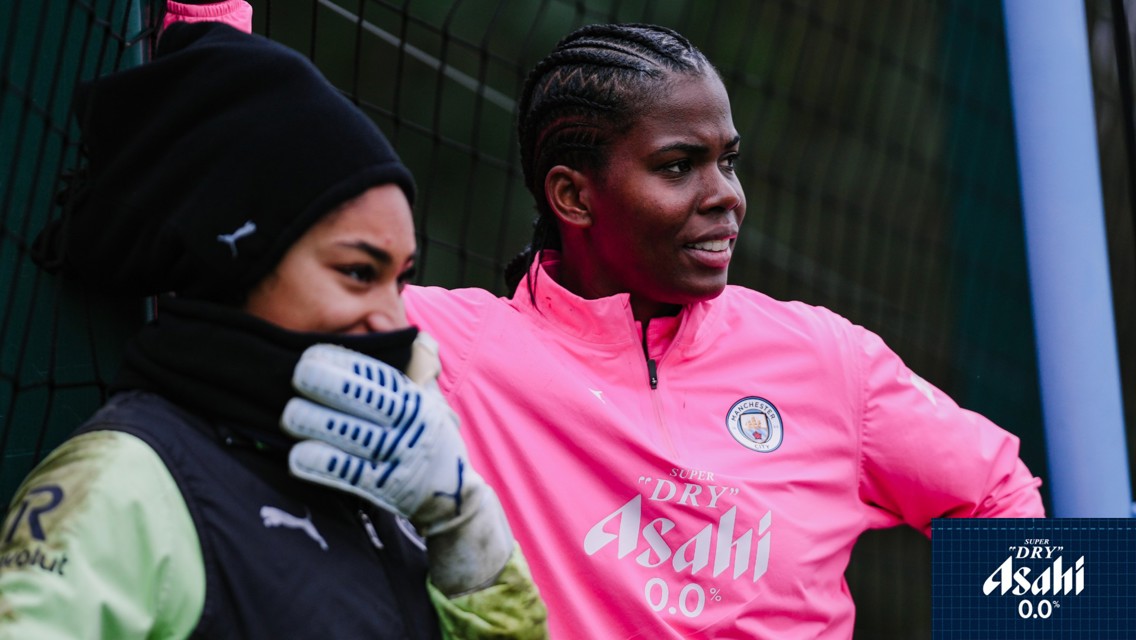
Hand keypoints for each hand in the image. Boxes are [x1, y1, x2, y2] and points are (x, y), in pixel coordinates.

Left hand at [281, 342, 512, 594]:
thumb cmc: (428, 438)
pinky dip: (322, 464)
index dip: (345, 363)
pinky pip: (348, 474)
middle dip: (329, 384)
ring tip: (290, 414)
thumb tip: (398, 337)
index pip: (378, 376)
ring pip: (352, 436)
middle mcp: (408, 426)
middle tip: (297, 374)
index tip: (313, 353)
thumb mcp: (428, 402)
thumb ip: (411, 373)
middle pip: (366, 401)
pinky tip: (297, 455)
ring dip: (318, 423)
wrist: (451, 496)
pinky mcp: (384, 487)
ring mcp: (396, 457)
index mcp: (415, 401)